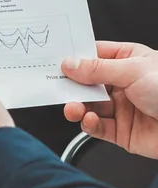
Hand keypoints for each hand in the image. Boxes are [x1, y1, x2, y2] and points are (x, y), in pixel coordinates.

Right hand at [62, 41, 157, 158]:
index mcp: (128, 60)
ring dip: (77, 107)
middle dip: (71, 86)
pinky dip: (90, 124)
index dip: (74, 59)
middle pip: (87, 83)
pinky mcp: (122, 132)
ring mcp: (122, 108)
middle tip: (57, 88)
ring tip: (73, 108)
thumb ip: (96, 69)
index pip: (93, 56)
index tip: (54, 61)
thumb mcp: (132, 71)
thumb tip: (69, 64)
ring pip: (89, 105)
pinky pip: (98, 127)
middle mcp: (123, 83)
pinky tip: (90, 120)